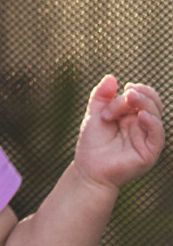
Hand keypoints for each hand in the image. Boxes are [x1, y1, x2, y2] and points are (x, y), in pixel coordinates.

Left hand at [74, 75, 164, 190]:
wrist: (89, 169)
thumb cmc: (92, 143)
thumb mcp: (95, 114)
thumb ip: (102, 96)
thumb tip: (111, 77)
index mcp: (132, 116)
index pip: (142, 97)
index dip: (136, 90)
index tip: (123, 89)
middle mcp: (142, 127)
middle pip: (153, 104)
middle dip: (142, 94)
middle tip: (128, 92)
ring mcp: (146, 139)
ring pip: (156, 116)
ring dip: (145, 103)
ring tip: (130, 97)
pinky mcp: (149, 153)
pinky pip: (157, 136)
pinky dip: (153, 123)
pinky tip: (142, 115)